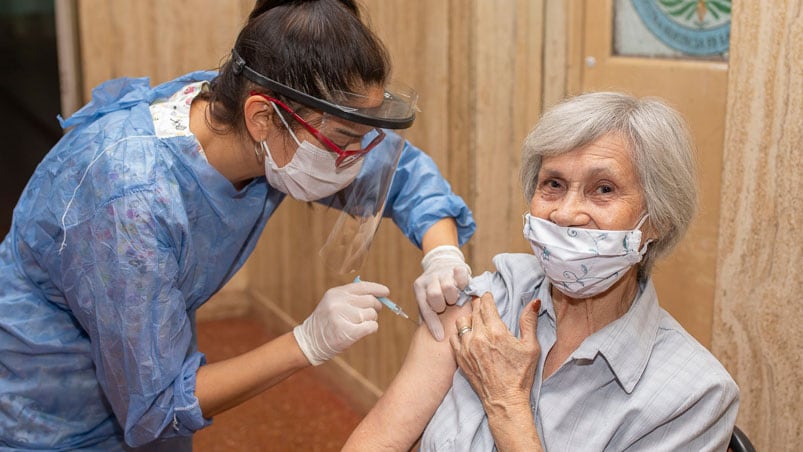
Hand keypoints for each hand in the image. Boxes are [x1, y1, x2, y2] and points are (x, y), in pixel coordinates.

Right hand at [293, 280, 384, 365]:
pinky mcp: (347, 332)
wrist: (310, 342)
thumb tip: (378, 295)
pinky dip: (371, 328)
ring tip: (359, 325)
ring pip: (372, 314)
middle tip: (370, 314)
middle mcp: (338, 303)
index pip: (362, 286)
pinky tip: (363, 331)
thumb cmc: (326, 323)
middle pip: (370, 300)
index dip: (377, 288)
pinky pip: (371, 326)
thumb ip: (351, 297)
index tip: (386, 292)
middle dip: (375, 307)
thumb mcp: (332, 303)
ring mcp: (342, 317)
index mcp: (335, 293)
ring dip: (370, 320)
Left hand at [413, 245, 470, 340]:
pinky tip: (462, 288)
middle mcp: (429, 279)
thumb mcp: (427, 299)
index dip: (433, 325)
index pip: (425, 309)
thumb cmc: (434, 288)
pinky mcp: (455, 267)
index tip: (440, 337)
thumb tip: (430, 338)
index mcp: (419, 288)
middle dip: (442, 305)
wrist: (440, 262)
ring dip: (453, 296)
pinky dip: (463, 284)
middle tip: (446, 306)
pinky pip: (460, 276)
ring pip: (448, 287)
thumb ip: (428, 315)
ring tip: (454, 298)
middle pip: (435, 295)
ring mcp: (442, 272)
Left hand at [450, 294, 540, 410]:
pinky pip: (454, 337)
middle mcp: (478, 337)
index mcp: (496, 332)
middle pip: (474, 311)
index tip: (488, 296)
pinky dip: (459, 333)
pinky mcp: (460, 358)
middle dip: (479, 305)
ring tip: (476, 322)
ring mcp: (466, 348)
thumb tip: (534, 302)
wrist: (504, 400)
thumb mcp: (531, 347)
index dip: (487, 297)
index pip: (486, 304)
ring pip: (461, 322)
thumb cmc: (520, 375)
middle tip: (483, 306)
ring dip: (468, 318)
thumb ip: (529, 322)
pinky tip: (467, 336)